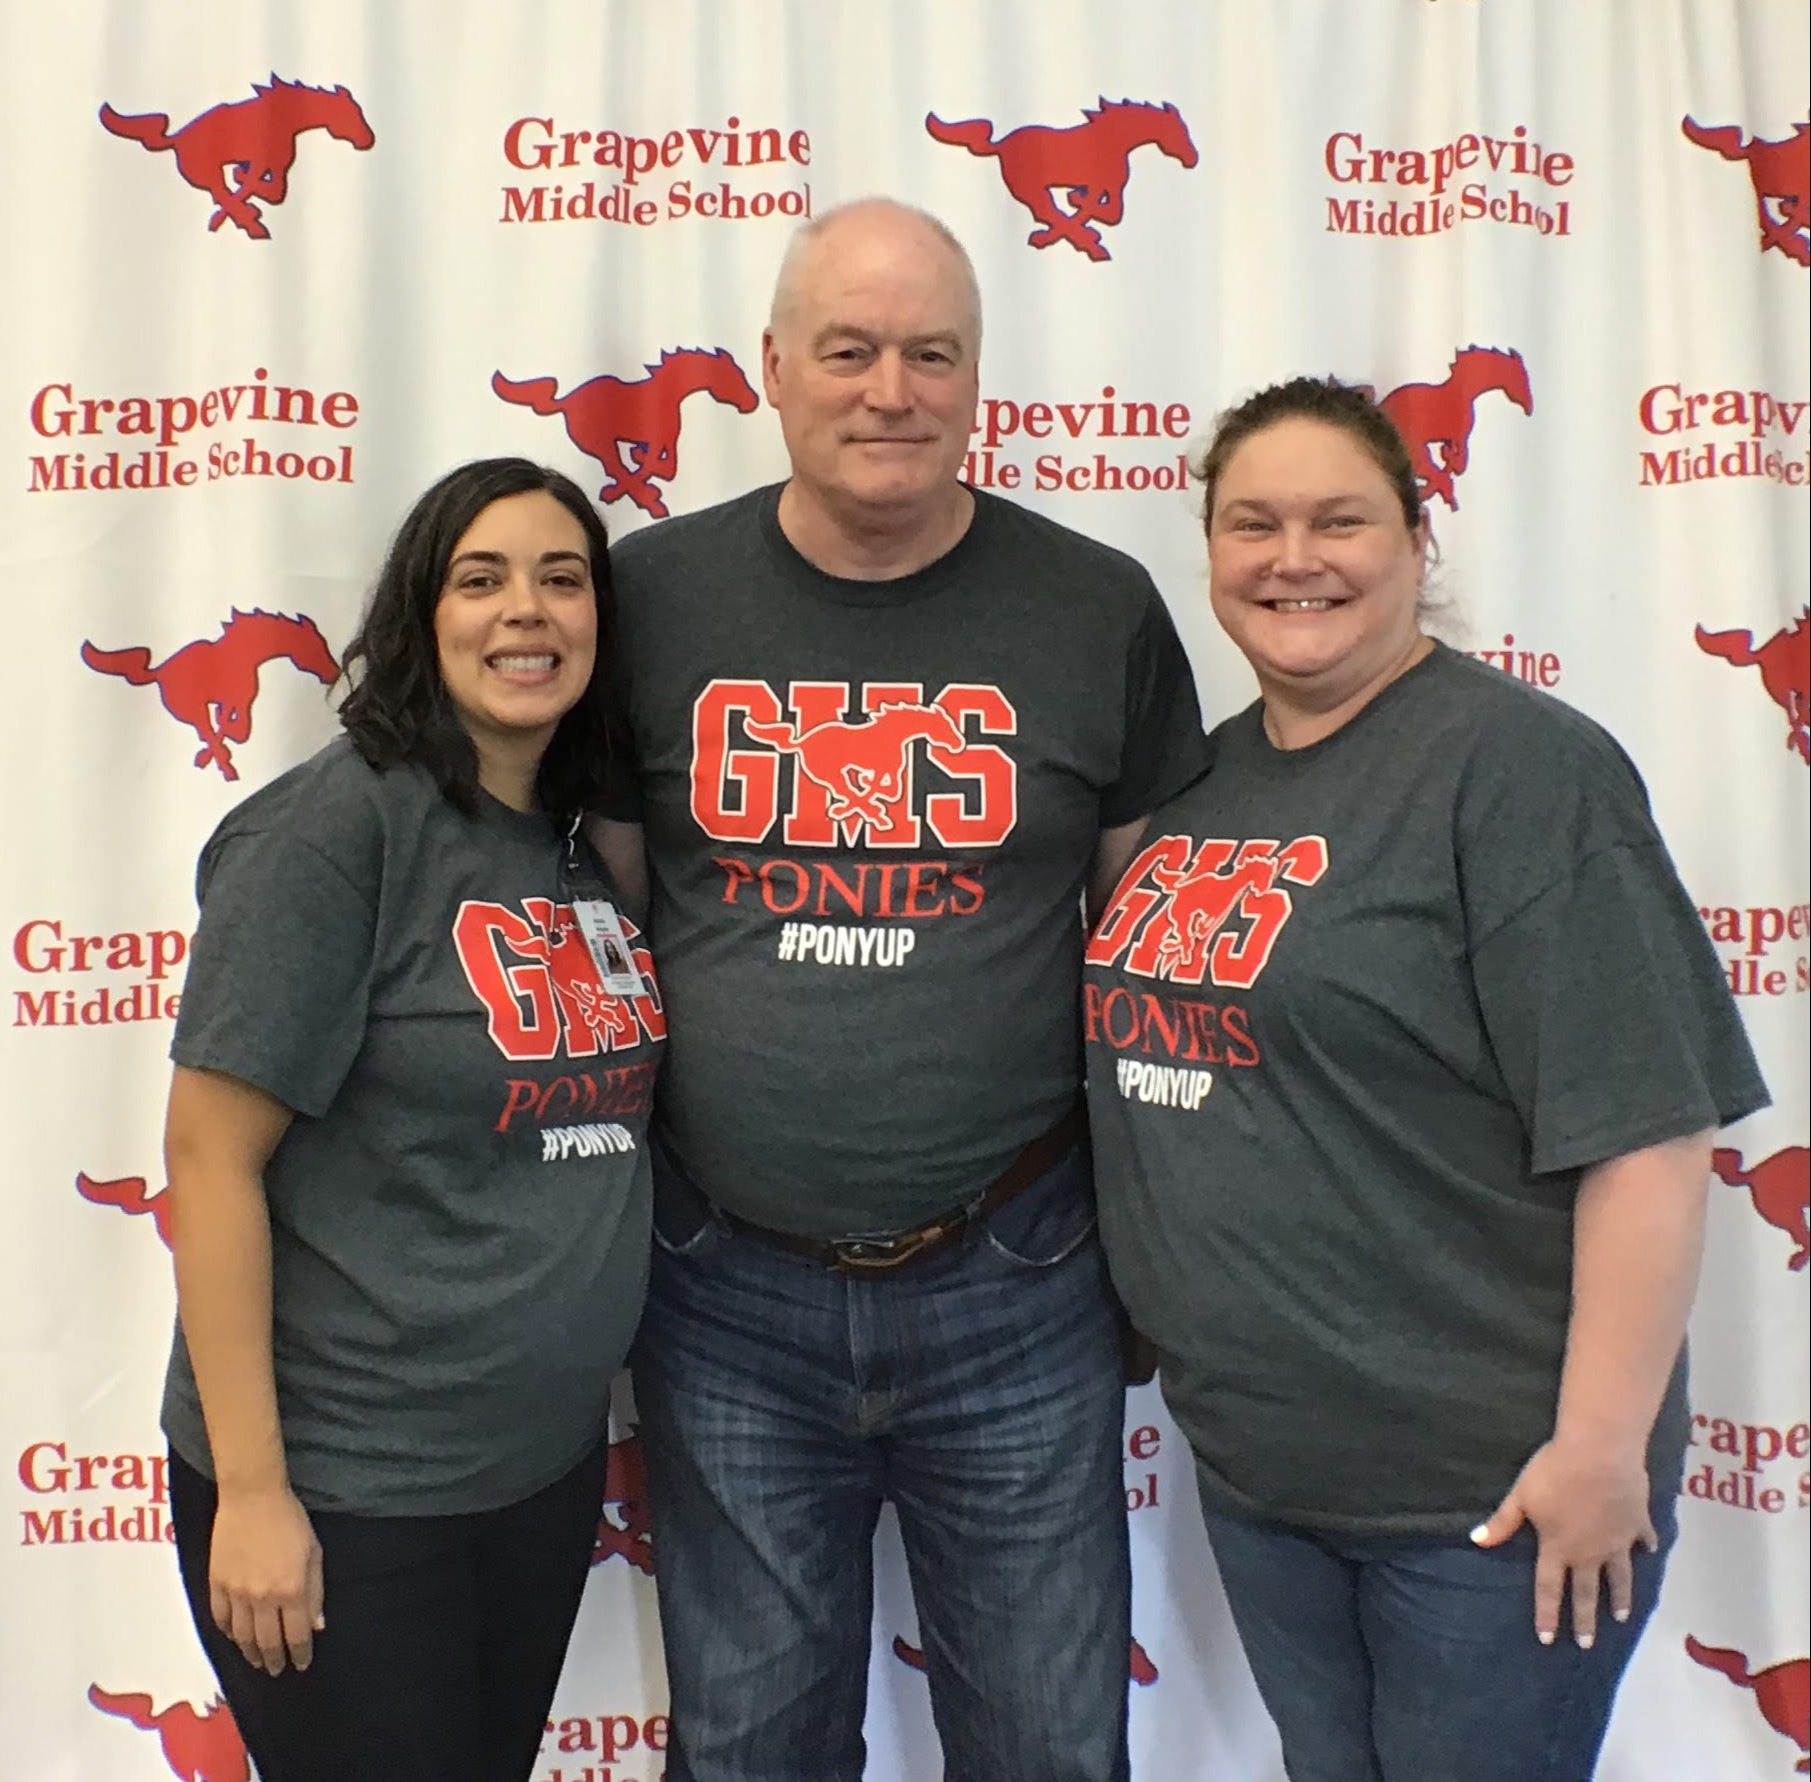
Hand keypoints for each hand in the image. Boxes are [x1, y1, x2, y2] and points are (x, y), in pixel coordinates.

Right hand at [208, 1485, 324, 1674]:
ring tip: (258, 1661)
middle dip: (275, 1660)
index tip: (302, 1665)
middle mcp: (262, 1598)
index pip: (296, 1635)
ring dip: (250, 1653)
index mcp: (291, 1590)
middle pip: (267, 1641)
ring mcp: (236, 1593)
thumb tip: (317, 1625)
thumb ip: (315, 1591)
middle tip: (278, 1670)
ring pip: (242, 1636)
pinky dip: (228, 1633)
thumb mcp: (314, 1552)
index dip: (300, 1654)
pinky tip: (235, 1639)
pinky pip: (220, 1618)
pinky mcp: (216, 1584)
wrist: (252, 1497)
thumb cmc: (291, 1520)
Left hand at [1470, 1439, 1656, 1647]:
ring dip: (1621, 1598)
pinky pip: (1643, 1539)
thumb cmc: (1554, 1472)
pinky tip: (1649, 1552)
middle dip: (1585, 1620)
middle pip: (1587, 1592)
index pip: (1549, 1588)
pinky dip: (1646, 1546)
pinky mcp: (1638, 1523)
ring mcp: (1617, 1541)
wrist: (1600, 1453)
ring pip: (1620, 1577)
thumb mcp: (1521, 1496)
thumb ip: (1502, 1522)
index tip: (1548, 1639)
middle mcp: (1589, 1552)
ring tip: (1621, 1617)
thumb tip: (1477, 1541)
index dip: (1547, 1615)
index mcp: (1558, 1547)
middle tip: (1587, 1644)